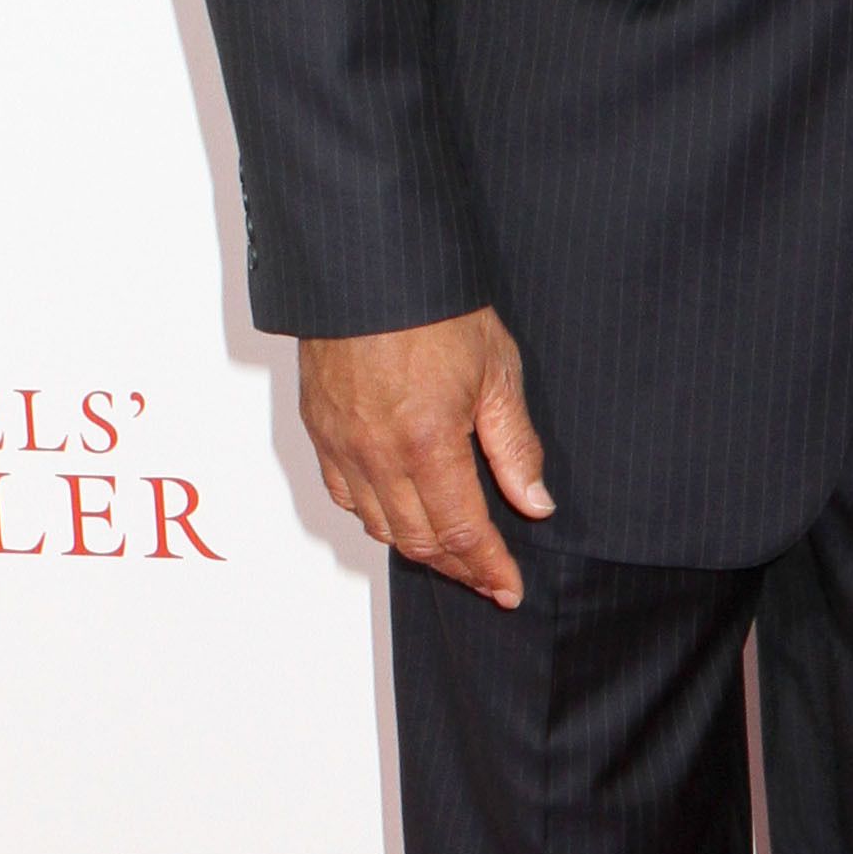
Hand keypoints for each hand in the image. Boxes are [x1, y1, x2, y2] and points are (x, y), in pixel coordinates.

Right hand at [298, 309, 552, 607]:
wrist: (369, 265)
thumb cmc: (436, 307)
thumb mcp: (497, 371)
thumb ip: (515, 446)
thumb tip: (535, 502)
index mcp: (427, 443)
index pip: (460, 533)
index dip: (487, 567)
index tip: (507, 588)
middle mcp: (376, 454)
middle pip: (417, 540)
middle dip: (456, 567)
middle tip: (487, 575)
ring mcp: (340, 444)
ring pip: (377, 525)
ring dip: (416, 546)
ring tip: (451, 551)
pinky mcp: (318, 429)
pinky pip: (343, 495)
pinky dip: (375, 515)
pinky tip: (400, 510)